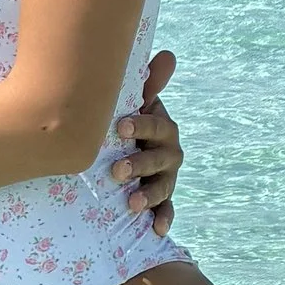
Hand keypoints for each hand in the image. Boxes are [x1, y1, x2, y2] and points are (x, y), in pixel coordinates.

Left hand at [111, 45, 179, 233]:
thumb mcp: (133, 103)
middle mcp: (168, 151)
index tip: (120, 128)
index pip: (155, 124)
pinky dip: (163, 219)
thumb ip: (146, 82)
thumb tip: (168, 55)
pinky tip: (157, 230)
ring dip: (149, 194)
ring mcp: (166, 176)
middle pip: (160, 158)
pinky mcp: (161, 199)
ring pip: (163, 186)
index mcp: (161, 126)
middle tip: (116, 170)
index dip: (141, 126)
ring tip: (130, 202)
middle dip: (140, 164)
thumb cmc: (125, 122)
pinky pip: (166, 210)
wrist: (125, 148)